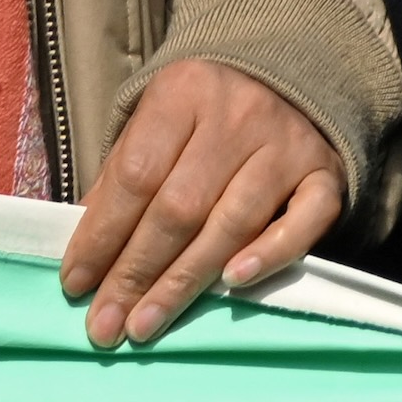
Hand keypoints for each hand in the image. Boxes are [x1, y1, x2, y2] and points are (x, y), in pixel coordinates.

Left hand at [57, 56, 345, 348]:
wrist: (286, 77)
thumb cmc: (200, 117)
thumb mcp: (152, 126)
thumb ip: (120, 181)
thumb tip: (88, 257)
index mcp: (185, 91)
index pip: (137, 174)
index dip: (102, 235)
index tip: (76, 285)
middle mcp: (240, 114)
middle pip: (181, 207)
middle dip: (136, 273)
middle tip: (106, 324)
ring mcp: (288, 143)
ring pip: (233, 222)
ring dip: (184, 282)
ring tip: (145, 325)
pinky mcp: (326, 172)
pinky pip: (305, 220)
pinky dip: (270, 253)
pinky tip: (234, 283)